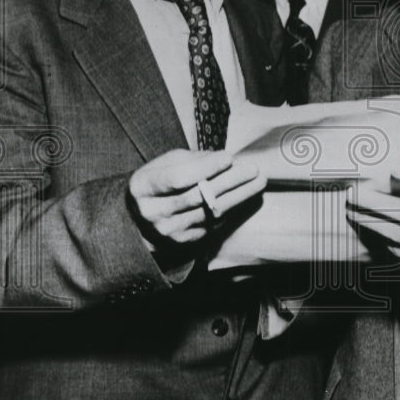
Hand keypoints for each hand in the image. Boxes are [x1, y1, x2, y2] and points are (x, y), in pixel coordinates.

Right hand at [128, 149, 265, 250]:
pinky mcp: (184, 242)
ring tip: (258, 181)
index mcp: (143, 187)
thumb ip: (193, 160)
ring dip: (238, 196)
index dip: (205, 168)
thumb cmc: (159, 183)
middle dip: (229, 182)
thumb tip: (225, 160)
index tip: (229, 158)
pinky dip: (231, 209)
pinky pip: (214, 224)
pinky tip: (244, 196)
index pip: (177, 178)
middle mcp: (153, 212)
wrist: (142, 219)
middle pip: (198, 196)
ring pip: (210, 212)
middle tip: (253, 169)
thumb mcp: (166, 164)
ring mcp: (169, 231)